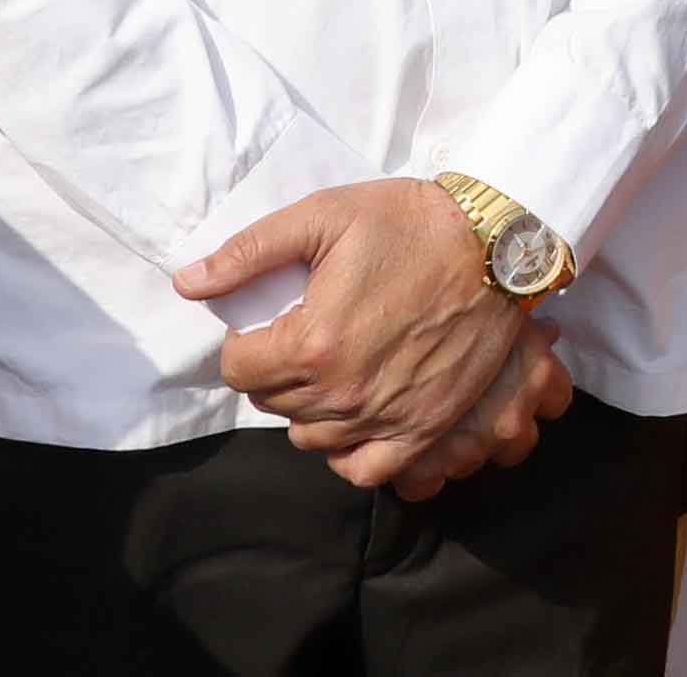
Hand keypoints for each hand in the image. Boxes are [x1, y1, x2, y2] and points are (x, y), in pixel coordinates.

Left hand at [183, 178, 525, 490]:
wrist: (500, 244)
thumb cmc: (412, 223)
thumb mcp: (325, 216)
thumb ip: (249, 252)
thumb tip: (186, 282)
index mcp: (311, 345)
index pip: (237, 368)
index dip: (245, 341)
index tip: (271, 319)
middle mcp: (342, 394)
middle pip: (272, 403)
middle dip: (275, 369)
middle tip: (304, 333)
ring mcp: (385, 417)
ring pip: (310, 438)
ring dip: (308, 407)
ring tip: (330, 368)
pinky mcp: (424, 427)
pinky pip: (365, 469)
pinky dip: (348, 453)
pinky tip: (352, 417)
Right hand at [387, 316, 574, 501]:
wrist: (395, 311)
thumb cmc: (455, 295)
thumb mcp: (500, 305)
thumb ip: (526, 331)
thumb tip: (548, 332)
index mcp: (536, 377)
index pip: (556, 399)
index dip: (536, 389)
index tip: (515, 380)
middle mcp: (510, 420)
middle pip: (516, 441)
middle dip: (495, 425)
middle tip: (469, 403)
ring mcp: (466, 450)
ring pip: (469, 463)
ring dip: (455, 445)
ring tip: (430, 418)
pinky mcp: (419, 473)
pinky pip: (421, 487)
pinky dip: (414, 472)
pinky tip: (402, 448)